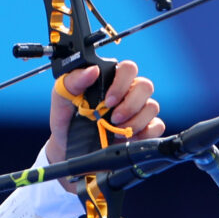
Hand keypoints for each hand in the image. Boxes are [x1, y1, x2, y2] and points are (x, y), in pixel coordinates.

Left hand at [46, 60, 163, 192]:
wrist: (67, 148)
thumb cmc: (67, 120)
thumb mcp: (62, 98)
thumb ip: (73, 80)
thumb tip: (93, 71)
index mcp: (111, 80)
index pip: (129, 69)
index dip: (122, 83)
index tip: (108, 101)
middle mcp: (127, 93)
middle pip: (145, 86)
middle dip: (130, 104)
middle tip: (113, 118)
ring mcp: (137, 112)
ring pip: (152, 107)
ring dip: (135, 121)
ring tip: (117, 132)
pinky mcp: (144, 130)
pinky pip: (157, 126)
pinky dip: (145, 133)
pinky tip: (127, 138)